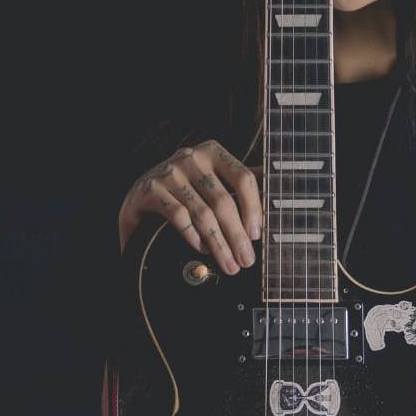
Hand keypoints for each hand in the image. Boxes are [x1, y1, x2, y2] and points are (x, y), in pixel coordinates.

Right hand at [118, 139, 263, 274]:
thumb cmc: (186, 186)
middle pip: (223, 201)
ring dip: (220, 244)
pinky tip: (203, 250)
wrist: (139, 191)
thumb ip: (240, 182)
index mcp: (213, 151)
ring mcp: (170, 172)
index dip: (254, 208)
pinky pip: (180, 218)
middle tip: (246, 259)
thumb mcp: (213, 177)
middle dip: (237, 235)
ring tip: (229, 263)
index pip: (243, 178)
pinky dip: (195, 238)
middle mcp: (192, 157)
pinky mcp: (151, 190)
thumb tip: (275, 191)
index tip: (257, 234)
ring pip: (203, 213)